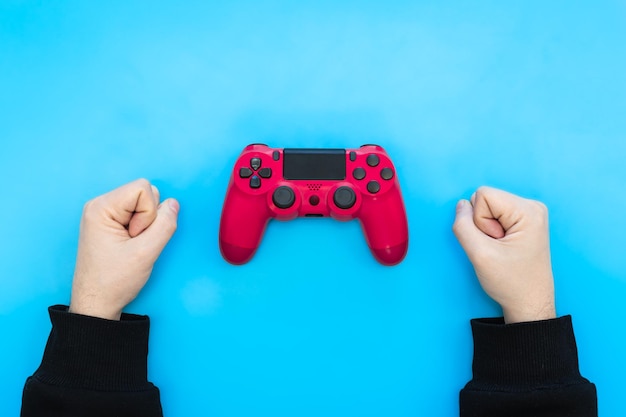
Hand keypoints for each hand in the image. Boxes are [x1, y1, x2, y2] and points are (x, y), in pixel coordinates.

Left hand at [69, 179, 179, 319]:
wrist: (97, 304)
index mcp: (101, 207)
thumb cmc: (113, 281)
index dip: (149, 212)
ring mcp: (104, 214)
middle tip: (133, 243)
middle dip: (148, 218)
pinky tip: (131, 246)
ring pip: (143, 204)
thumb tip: (174, 204)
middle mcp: (100, 205)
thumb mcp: (146, 253)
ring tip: (131, 246)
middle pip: (144, 193)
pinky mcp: (111, 223)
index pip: (143, 188)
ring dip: (146, 225)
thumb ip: (165, 225)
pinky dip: (142, 230)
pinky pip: (138, 215)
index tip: (135, 236)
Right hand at [452, 186, 555, 323]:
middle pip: (486, 200)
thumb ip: (463, 226)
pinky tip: (503, 248)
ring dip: (486, 230)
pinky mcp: (523, 222)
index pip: (483, 195)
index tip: (494, 242)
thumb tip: (461, 205)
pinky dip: (492, 233)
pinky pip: (494, 216)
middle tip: (498, 248)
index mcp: (528, 210)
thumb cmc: (511, 283)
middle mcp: (532, 207)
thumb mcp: (479, 255)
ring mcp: (529, 214)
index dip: (479, 220)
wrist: (529, 303)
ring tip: (501, 249)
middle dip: (483, 225)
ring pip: (488, 208)